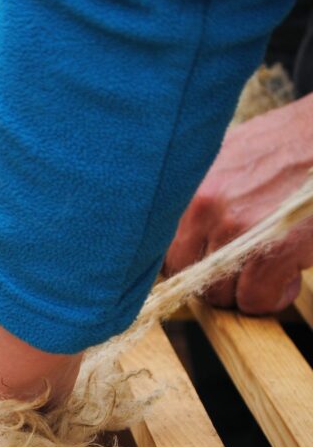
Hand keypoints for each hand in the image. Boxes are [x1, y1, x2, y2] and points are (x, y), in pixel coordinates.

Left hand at [164, 93, 312, 312]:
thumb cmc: (283, 146)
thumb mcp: (224, 159)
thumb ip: (198, 198)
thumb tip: (174, 237)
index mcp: (187, 190)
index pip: (160, 251)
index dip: (186, 263)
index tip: (205, 262)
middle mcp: (204, 209)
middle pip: (187, 278)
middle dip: (214, 281)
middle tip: (242, 268)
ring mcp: (237, 231)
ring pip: (220, 295)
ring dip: (244, 291)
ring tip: (268, 269)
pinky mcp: (272, 252)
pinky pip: (255, 300)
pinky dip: (271, 298)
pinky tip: (287, 278)